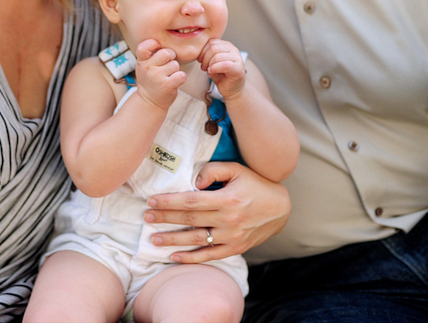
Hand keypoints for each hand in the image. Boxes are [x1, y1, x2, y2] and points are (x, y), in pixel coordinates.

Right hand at [135, 39, 186, 110]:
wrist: (149, 102)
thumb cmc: (150, 79)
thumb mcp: (144, 65)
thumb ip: (150, 53)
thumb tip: (163, 39)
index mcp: (141, 61)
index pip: (144, 46)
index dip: (153, 44)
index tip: (157, 47)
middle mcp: (147, 68)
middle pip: (167, 53)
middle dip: (171, 58)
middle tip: (167, 65)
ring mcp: (156, 77)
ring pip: (175, 64)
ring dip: (175, 70)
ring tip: (168, 76)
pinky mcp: (167, 85)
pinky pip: (181, 75)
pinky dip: (181, 78)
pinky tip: (174, 82)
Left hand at [143, 162, 290, 262]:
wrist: (280, 208)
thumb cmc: (255, 184)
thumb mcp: (237, 169)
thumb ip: (214, 170)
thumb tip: (194, 181)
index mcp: (227, 200)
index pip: (191, 201)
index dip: (170, 202)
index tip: (152, 201)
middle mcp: (228, 221)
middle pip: (190, 220)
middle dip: (166, 219)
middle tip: (146, 218)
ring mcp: (231, 237)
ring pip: (196, 240)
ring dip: (173, 240)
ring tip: (154, 239)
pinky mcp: (235, 248)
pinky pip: (209, 256)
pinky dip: (191, 258)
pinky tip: (174, 256)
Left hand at [198, 38, 245, 99]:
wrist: (232, 89)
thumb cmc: (221, 75)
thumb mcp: (212, 62)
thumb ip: (207, 54)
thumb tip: (197, 51)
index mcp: (226, 45)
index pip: (211, 42)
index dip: (202, 51)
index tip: (200, 60)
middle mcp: (233, 49)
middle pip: (213, 48)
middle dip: (204, 59)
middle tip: (203, 67)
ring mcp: (237, 58)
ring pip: (217, 56)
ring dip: (209, 65)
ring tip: (208, 71)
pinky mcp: (238, 68)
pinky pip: (224, 65)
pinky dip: (214, 69)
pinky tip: (211, 73)